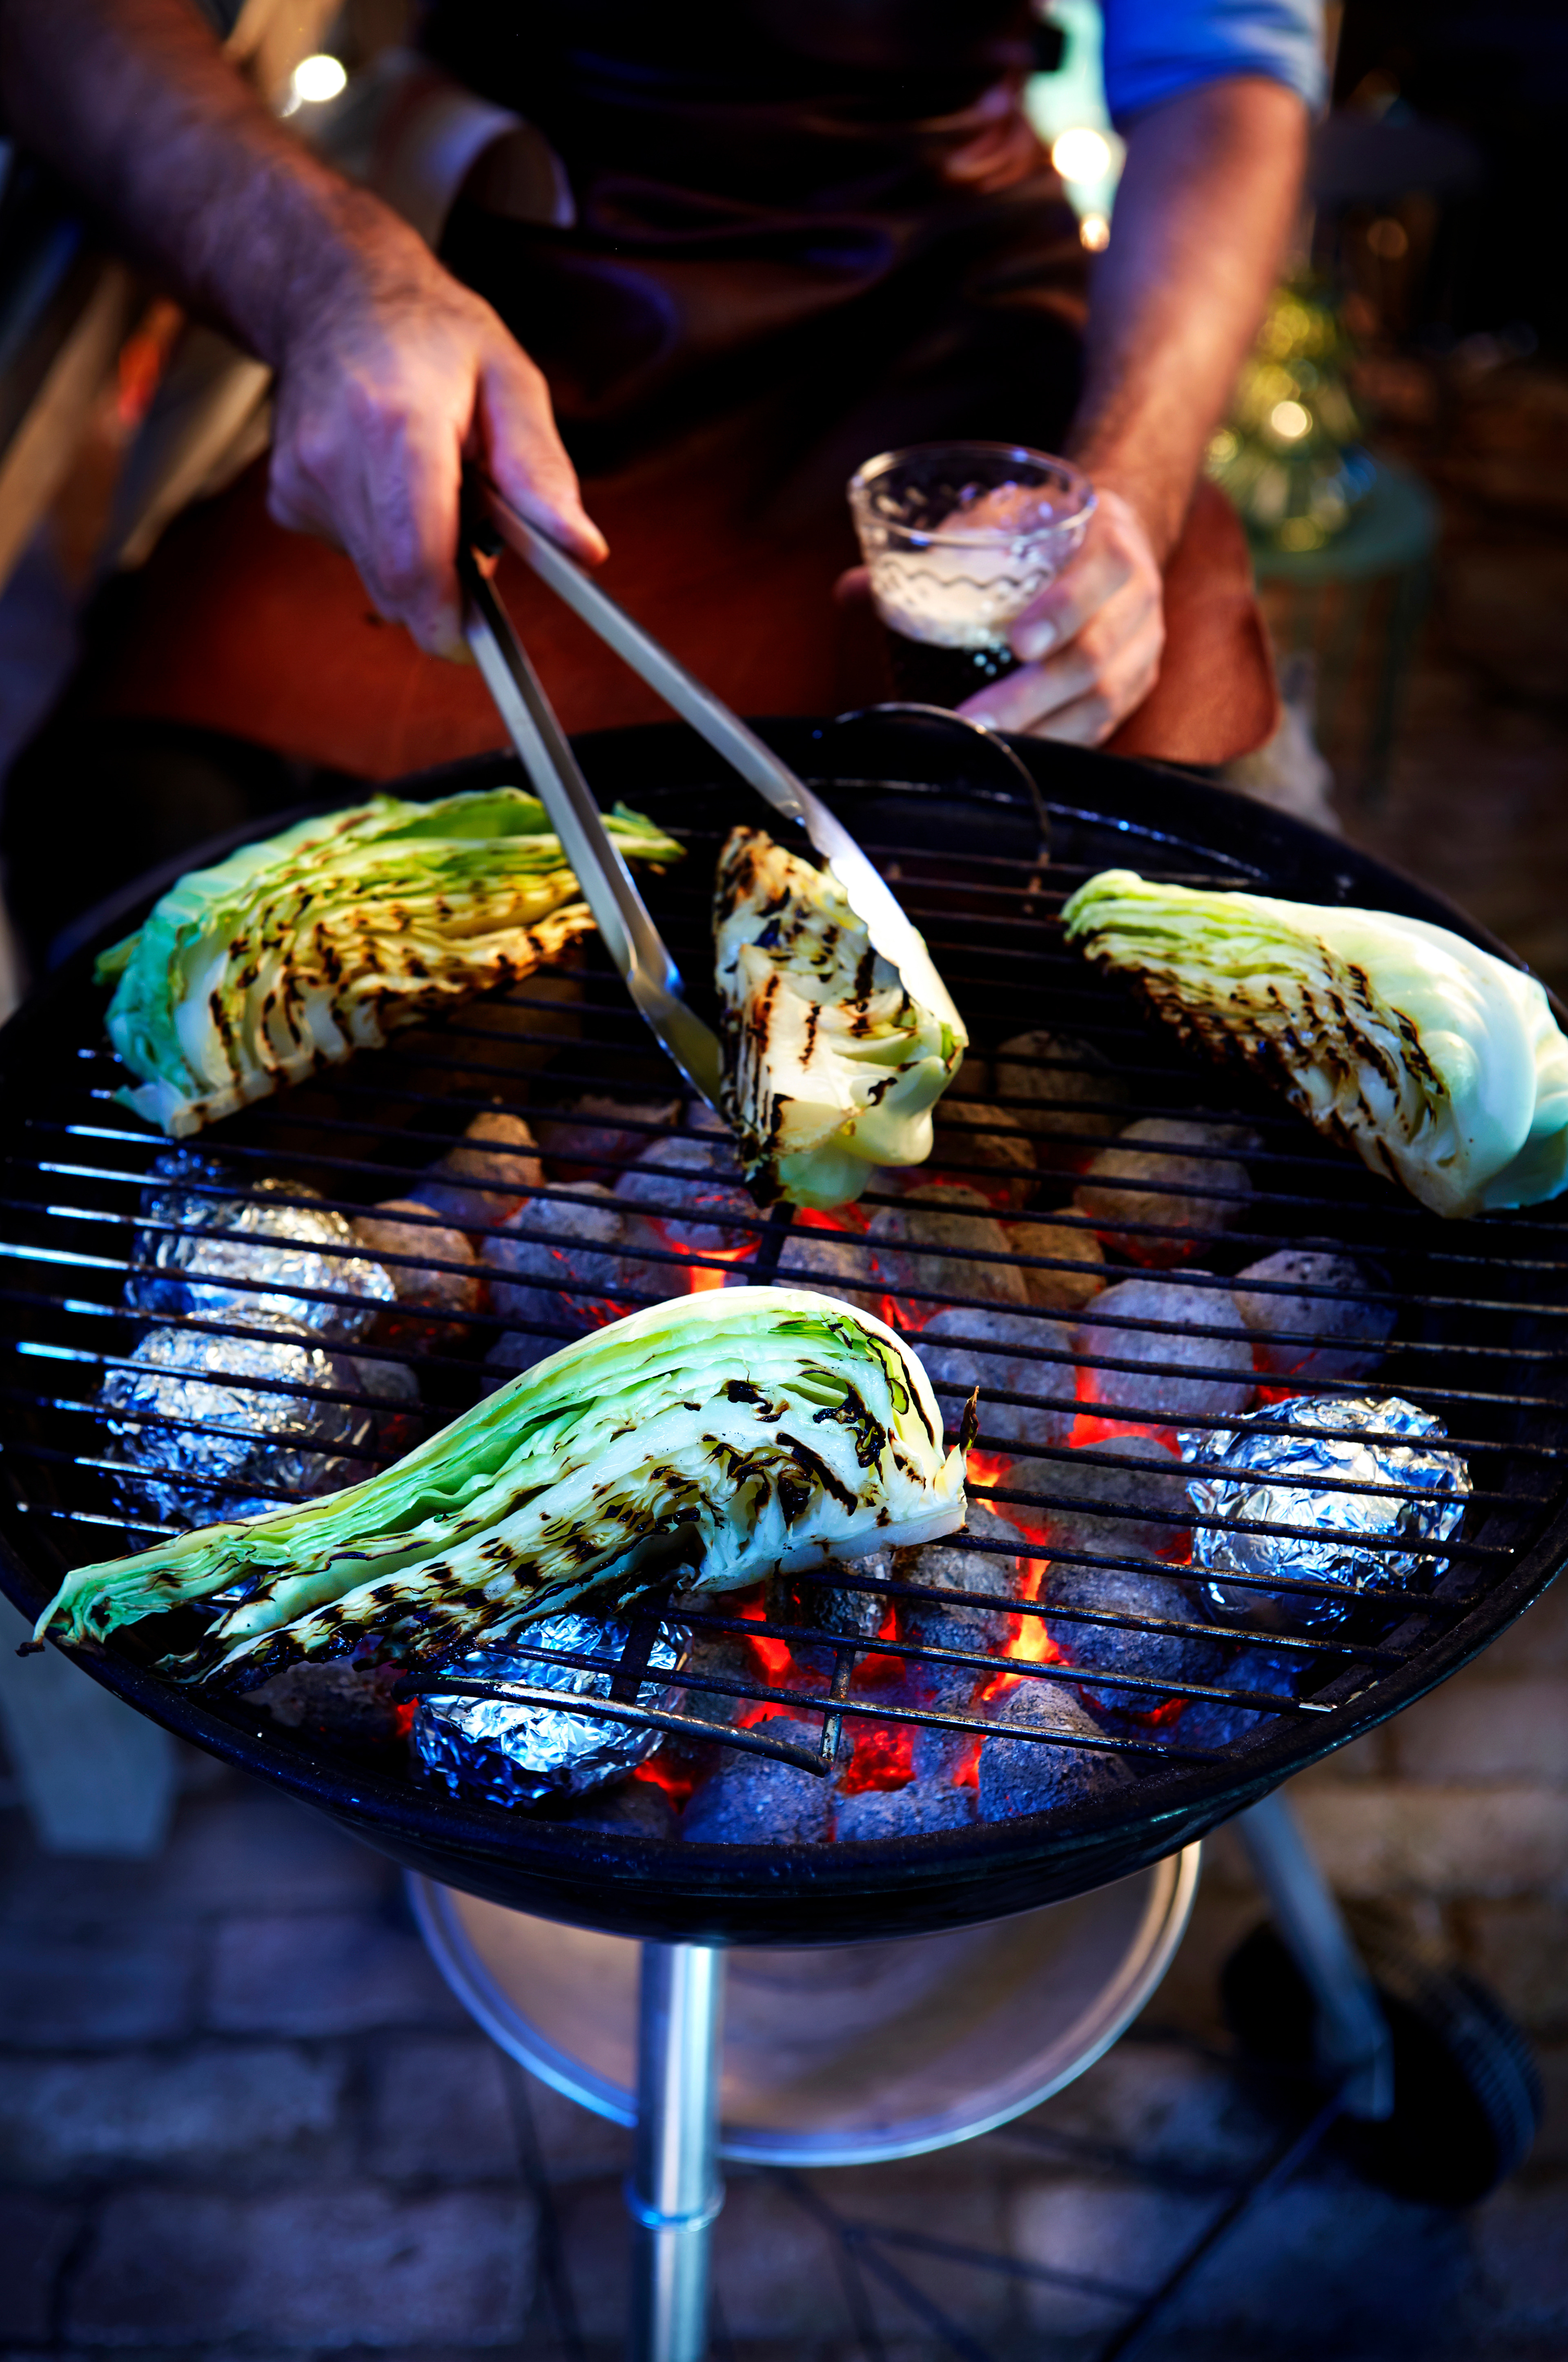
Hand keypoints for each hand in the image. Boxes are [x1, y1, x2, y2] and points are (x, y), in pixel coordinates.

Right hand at [267, 219, 605, 659]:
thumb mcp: (509, 379)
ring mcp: (304, 479)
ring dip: (419, 558)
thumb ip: (541, 468)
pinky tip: (390, 480)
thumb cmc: (429, 331)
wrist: (332, 292)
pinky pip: (354, 554)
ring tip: (433, 487)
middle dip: (446, 585)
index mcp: (395, 425)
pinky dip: (385, 537)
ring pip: (377, 577)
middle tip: (474, 528)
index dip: (448, 618)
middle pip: (397, 583)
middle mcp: (336, 456)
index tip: (476, 644)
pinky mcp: (289, 498)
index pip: (415, 561)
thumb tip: (581, 547)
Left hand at [956, 487, 1164, 743]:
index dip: (1060, 613)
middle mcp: (1137, 597)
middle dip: (1031, 696)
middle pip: (1094, 656)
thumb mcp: (1019, 516)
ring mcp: (1143, 647)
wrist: (1120, 540)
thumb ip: (960, 544)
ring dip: (1041, 731)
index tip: (1017, 643)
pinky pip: (1102, 724)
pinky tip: (1017, 757)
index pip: (1099, 577)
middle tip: (975, 719)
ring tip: (988, 749)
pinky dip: (1058, 742)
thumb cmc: (1053, 533)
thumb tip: (871, 584)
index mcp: (1111, 543)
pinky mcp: (1138, 685)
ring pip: (1103, 700)